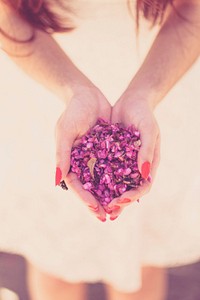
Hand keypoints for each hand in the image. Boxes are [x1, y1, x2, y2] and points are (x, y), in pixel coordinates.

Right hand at [55, 80, 110, 221]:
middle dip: (97, 202)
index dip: (84, 198)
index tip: (94, 209)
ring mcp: (95, 157)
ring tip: (118, 209)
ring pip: (102, 180)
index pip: (76, 184)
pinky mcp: (107, 150)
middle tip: (107, 217)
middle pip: (89, 186)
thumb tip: (56, 181)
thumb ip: (61, 156)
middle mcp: (82, 161)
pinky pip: (114, 166)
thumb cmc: (73, 111)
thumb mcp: (66, 132)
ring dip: (108, 194)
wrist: (87, 95)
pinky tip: (128, 187)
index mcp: (69, 161)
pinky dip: (119, 178)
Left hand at [108, 89, 160, 219]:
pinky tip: (86, 186)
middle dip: (118, 202)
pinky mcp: (111, 156)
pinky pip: (104, 170)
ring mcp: (123, 162)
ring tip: (95, 207)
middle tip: (105, 212)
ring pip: (115, 183)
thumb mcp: (149, 129)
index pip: (143, 186)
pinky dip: (97, 179)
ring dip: (107, 196)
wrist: (132, 101)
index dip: (132, 196)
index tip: (119, 202)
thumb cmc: (144, 114)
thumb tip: (145, 174)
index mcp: (149, 164)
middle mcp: (136, 166)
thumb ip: (147, 150)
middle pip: (128, 189)